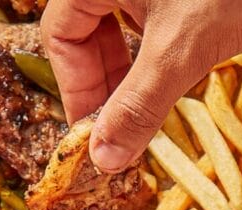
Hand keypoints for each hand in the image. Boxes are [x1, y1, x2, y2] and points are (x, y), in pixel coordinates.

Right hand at [43, 0, 241, 170]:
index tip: (95, 135)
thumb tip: (104, 158)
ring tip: (151, 109)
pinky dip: (160, 52)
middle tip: (123, 130)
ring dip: (134, 72)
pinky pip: (153, 19)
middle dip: (106, 83)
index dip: (75, 88)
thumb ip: (139, 104)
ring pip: (122, 27)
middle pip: (86, 31)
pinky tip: (179, 75)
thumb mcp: (182, 49)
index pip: (60, 35)